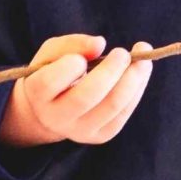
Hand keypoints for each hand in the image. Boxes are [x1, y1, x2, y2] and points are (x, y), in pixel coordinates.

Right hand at [0, 34, 153, 148]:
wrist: (50, 110)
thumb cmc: (52, 72)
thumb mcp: (52, 53)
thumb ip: (72, 44)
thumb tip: (100, 44)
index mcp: (37, 93)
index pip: (50, 82)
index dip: (68, 67)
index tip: (81, 58)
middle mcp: (56, 117)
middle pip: (86, 97)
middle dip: (110, 72)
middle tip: (123, 53)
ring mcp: (79, 131)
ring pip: (111, 106)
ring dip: (133, 80)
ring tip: (143, 60)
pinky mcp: (101, 135)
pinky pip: (123, 113)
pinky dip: (136, 90)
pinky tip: (141, 73)